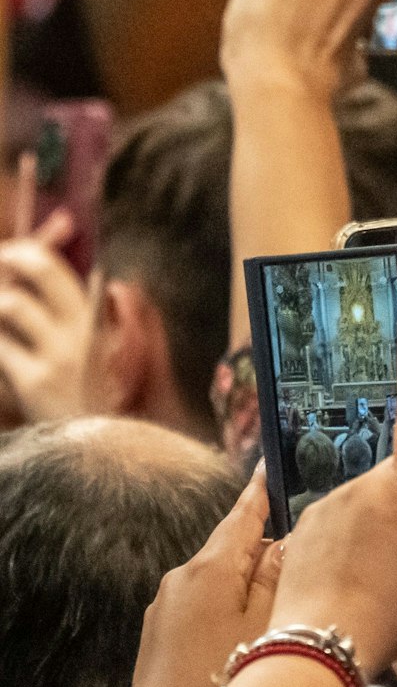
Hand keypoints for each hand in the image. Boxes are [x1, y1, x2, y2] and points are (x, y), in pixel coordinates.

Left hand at [0, 209, 88, 426]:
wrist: (96, 445)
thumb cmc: (86, 391)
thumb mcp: (89, 342)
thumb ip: (74, 301)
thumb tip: (75, 254)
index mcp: (95, 314)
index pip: (61, 262)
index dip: (34, 242)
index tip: (10, 249)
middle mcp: (82, 327)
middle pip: (38, 269)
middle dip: (7, 259)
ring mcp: (60, 353)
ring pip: (10, 304)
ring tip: (5, 321)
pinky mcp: (35, 378)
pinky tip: (5, 357)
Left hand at [122, 469, 278, 686]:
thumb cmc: (222, 679)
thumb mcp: (268, 621)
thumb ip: (280, 575)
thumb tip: (289, 539)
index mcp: (211, 566)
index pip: (243, 514)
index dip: (262, 489)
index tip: (273, 464)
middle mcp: (182, 576)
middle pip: (232, 546)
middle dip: (266, 543)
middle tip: (305, 539)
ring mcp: (166, 605)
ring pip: (220, 577)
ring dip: (250, 578)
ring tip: (287, 590)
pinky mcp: (161, 634)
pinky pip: (204, 603)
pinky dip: (231, 603)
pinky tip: (253, 625)